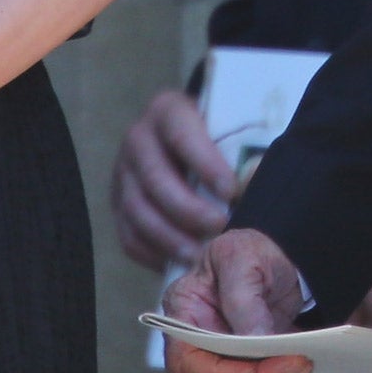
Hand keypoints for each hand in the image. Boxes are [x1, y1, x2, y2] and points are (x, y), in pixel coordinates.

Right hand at [112, 89, 237, 269]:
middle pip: (155, 178)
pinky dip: (153, 253)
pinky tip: (181, 261)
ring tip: (200, 254)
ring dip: (170, 238)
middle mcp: (138, 138)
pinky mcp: (118, 205)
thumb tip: (253, 175)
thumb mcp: (230, 128)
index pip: (181, 134)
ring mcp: (123, 173)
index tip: (231, 191)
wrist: (188, 140)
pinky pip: (129, 235)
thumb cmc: (219, 134)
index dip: (205, 164)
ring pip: (137, 210)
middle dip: (188, 209)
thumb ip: (243, 147)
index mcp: (167, 110)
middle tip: (220, 226)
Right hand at [163, 228, 312, 372]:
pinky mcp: (244, 365)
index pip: (184, 360)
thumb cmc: (249, 249)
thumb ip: (243, 299)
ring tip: (303, 365)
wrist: (275, 254)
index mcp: (183, 312)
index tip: (253, 368)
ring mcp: (219, 357)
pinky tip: (300, 367)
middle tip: (296, 364)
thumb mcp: (242, 258)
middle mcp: (196, 342)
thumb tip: (255, 339)